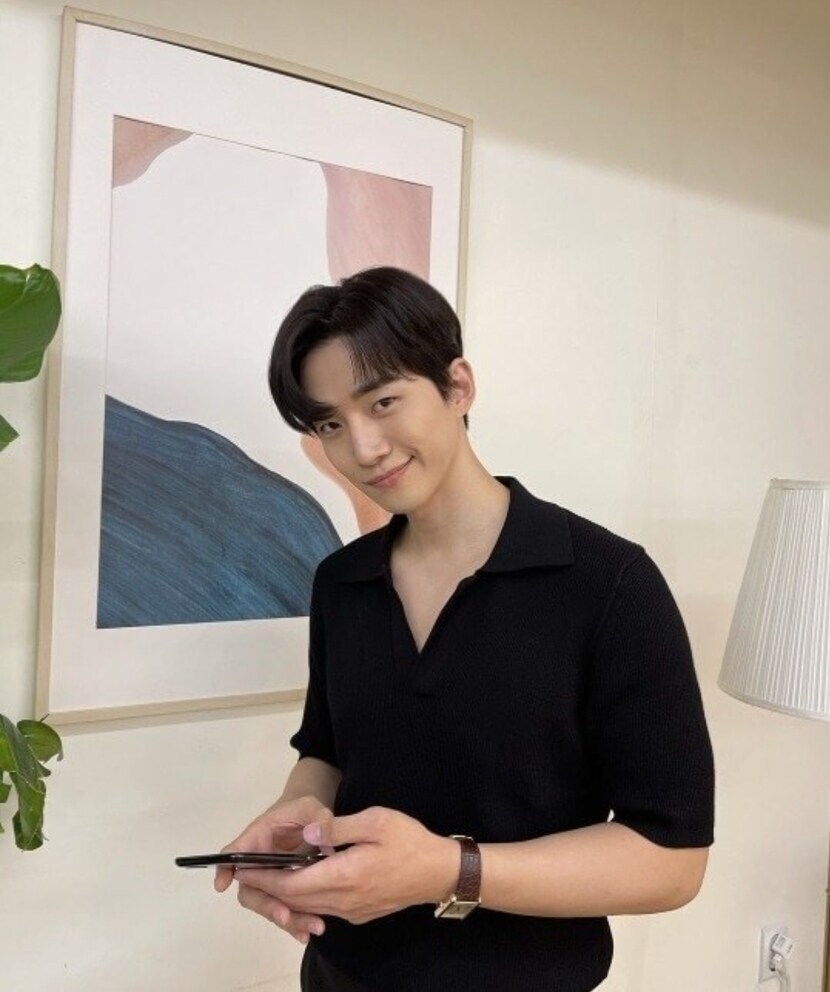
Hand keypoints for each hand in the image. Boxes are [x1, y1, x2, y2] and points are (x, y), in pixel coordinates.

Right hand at [214, 795, 332, 942]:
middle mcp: (258, 861)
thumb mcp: (311, 806)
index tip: (221, 885)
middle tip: (284, 916)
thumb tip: (320, 838)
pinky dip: (293, 922)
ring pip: (267, 902)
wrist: (310, 821)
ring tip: (306, 930)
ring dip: (284, 919)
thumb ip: (317, 818)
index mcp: (258, 836)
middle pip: (250, 887)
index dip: (225, 867)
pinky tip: (307, 933)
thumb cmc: (303, 810)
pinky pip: (283, 908)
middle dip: (266, 904)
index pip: (235, 851)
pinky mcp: (284, 890)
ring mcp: (269, 878)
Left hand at [235, 806, 458, 925]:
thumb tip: (307, 835)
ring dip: (285, 894)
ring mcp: (351, 910)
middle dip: (268, 887)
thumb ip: (337, 828)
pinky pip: (323, 909)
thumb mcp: (375, 821)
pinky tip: (302, 883)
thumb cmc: (408, 840)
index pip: (293, 882)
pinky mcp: (359, 913)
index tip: (243, 867)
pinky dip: (305, 899)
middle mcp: (343, 900)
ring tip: (267, 876)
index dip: (265, 876)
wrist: (438, 872)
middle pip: (295, 899)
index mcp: (344, 875)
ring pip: (307, 907)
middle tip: (246, 871)